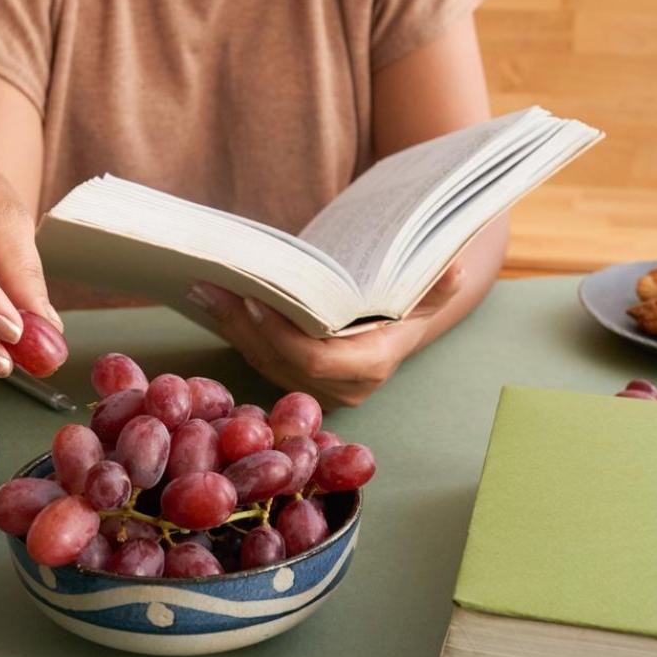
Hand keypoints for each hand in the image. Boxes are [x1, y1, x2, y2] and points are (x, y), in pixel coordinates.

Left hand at [187, 263, 463, 406]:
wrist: (402, 322)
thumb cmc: (413, 300)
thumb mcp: (428, 291)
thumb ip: (438, 285)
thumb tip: (453, 268)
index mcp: (369, 367)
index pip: (316, 360)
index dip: (282, 335)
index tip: (256, 301)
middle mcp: (341, 388)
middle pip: (280, 362)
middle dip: (243, 326)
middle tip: (212, 286)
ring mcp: (315, 388)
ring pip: (262, 362)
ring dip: (230, 326)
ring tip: (204, 288)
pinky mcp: (295, 379)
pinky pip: (259, 358)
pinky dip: (236, 330)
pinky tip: (212, 301)